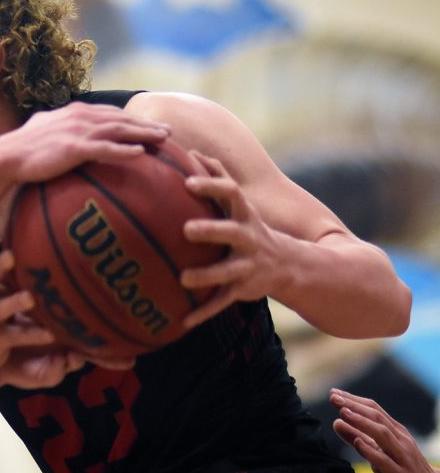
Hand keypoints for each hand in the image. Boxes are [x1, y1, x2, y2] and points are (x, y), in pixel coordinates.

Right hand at [0, 102, 170, 184]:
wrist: (6, 156)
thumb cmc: (22, 148)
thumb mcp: (43, 129)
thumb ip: (58, 126)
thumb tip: (61, 131)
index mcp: (75, 112)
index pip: (109, 113)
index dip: (131, 118)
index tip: (149, 124)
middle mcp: (80, 117)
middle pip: (121, 119)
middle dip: (146, 124)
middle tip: (168, 132)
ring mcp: (78, 131)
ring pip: (119, 130)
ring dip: (143, 134)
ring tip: (164, 140)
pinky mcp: (74, 148)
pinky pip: (105, 149)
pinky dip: (124, 150)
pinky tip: (140, 155)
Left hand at [178, 151, 290, 327]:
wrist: (291, 265)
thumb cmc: (250, 226)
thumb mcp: (240, 203)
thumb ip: (217, 177)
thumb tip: (190, 150)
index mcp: (245, 215)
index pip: (231, 193)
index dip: (212, 186)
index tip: (188, 182)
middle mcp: (249, 238)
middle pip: (231, 231)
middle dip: (211, 230)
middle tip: (186, 229)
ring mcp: (248, 265)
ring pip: (227, 272)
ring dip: (206, 276)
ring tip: (184, 279)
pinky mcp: (244, 289)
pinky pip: (222, 303)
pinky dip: (203, 313)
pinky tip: (183, 322)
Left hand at [330, 388, 439, 472]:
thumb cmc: (400, 469)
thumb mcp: (379, 451)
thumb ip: (358, 437)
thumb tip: (336, 422)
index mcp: (396, 432)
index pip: (374, 409)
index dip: (354, 400)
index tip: (334, 392)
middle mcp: (401, 441)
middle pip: (377, 418)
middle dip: (354, 406)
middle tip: (333, 397)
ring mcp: (402, 457)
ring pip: (383, 435)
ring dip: (361, 422)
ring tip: (342, 413)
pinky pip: (386, 461)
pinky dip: (371, 451)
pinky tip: (358, 443)